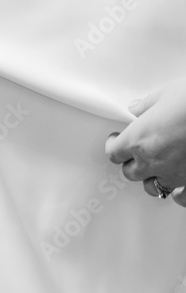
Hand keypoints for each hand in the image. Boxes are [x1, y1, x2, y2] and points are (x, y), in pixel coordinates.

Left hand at [105, 78, 185, 206]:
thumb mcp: (166, 94)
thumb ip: (147, 105)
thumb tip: (137, 108)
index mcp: (139, 139)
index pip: (115, 152)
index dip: (114, 146)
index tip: (115, 141)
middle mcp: (153, 161)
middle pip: (131, 172)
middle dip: (131, 163)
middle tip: (134, 154)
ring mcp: (175, 174)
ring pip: (154, 187)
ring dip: (151, 179)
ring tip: (155, 170)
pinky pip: (181, 198)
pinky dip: (178, 195)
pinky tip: (177, 191)